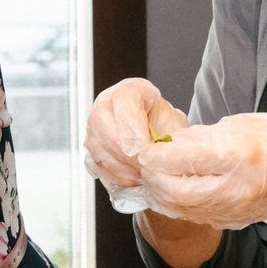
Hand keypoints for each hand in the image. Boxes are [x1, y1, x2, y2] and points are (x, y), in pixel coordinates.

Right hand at [83, 78, 186, 207]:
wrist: (159, 138)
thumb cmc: (166, 127)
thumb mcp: (174, 125)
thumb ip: (165, 135)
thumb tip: (153, 152)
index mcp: (131, 90)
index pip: (123, 98)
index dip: (131, 124)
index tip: (144, 146)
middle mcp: (107, 103)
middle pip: (100, 120)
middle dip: (123, 149)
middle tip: (141, 164)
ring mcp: (95, 125)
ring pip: (96, 143)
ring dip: (119, 164)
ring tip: (141, 173)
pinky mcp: (92, 147)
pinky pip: (95, 161)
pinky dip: (114, 174)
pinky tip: (132, 176)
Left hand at [137, 112, 266, 250]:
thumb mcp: (242, 125)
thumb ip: (202, 137)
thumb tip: (168, 144)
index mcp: (240, 155)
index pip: (181, 158)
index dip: (154, 153)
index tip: (143, 144)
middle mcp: (236, 188)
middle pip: (173, 190)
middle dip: (150, 176)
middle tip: (142, 160)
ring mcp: (234, 210)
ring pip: (178, 208)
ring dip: (157, 192)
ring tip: (152, 174)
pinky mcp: (231, 221)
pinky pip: (192, 216)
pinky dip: (174, 203)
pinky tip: (170, 188)